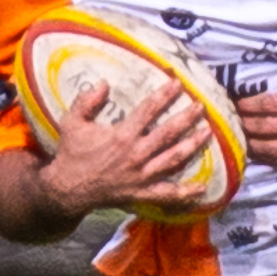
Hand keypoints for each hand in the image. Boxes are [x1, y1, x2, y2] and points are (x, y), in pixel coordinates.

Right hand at [39, 78, 212, 219]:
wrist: (68, 189)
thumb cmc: (71, 153)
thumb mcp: (72, 122)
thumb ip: (86, 101)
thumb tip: (104, 82)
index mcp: (122, 135)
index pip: (149, 110)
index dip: (165, 95)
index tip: (178, 83)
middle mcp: (136, 154)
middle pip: (169, 132)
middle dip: (187, 117)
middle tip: (201, 105)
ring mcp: (142, 175)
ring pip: (174, 158)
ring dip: (193, 145)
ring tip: (208, 132)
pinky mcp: (142, 193)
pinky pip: (168, 193)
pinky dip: (186, 192)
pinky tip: (203, 186)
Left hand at [239, 57, 276, 173]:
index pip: (267, 105)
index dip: (245, 103)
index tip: (232, 99)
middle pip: (261, 127)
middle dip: (239, 122)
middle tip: (223, 116)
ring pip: (265, 149)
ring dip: (245, 142)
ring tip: (230, 135)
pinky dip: (261, 158)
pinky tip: (249, 152)